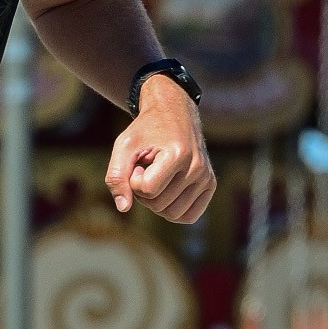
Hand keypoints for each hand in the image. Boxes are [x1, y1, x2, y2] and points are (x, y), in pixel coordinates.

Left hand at [107, 80, 215, 225]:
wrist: (173, 112)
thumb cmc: (146, 130)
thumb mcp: (124, 146)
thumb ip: (117, 176)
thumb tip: (123, 208)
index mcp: (179, 154)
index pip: (147, 190)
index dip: (134, 180)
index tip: (139, 163)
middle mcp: (197, 167)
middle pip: (158, 205)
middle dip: (144, 191)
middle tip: (147, 168)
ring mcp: (206, 177)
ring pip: (172, 214)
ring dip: (157, 200)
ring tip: (158, 176)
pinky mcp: (210, 184)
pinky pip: (188, 216)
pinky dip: (173, 210)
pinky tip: (167, 190)